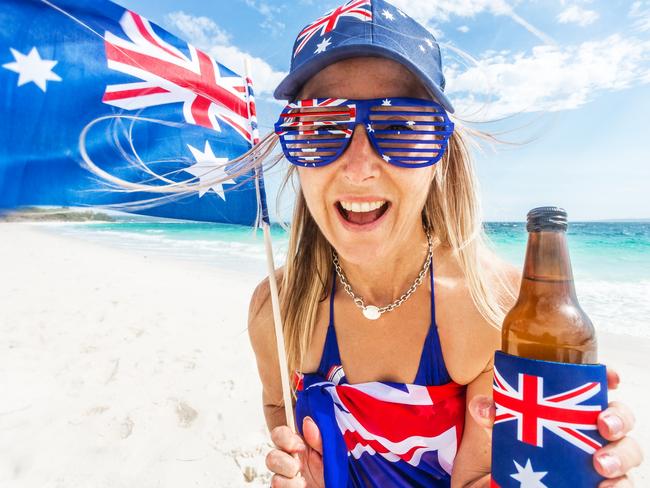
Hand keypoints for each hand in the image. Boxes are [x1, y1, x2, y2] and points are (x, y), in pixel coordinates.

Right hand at [266, 416, 324, 486]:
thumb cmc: (334, 474)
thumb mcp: (331, 454)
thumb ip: (320, 439)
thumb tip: (308, 422)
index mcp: (300, 445)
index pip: (281, 433)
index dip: (285, 437)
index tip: (300, 447)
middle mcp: (291, 457)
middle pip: (272, 448)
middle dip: (283, 458)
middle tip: (299, 466)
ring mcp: (285, 473)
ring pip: (271, 464)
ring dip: (286, 473)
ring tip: (303, 481)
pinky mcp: (284, 486)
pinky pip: (274, 483)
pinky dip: (287, 486)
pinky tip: (301, 487)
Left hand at [468, 367, 643, 486]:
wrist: (517, 482)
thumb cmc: (522, 441)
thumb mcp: (505, 426)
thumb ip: (494, 414)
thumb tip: (482, 408)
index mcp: (576, 406)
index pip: (600, 386)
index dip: (610, 376)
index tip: (611, 377)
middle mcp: (595, 428)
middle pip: (621, 416)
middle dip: (619, 418)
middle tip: (604, 425)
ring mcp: (603, 454)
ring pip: (628, 451)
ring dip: (620, 456)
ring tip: (601, 464)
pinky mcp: (603, 481)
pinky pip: (623, 483)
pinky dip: (620, 486)